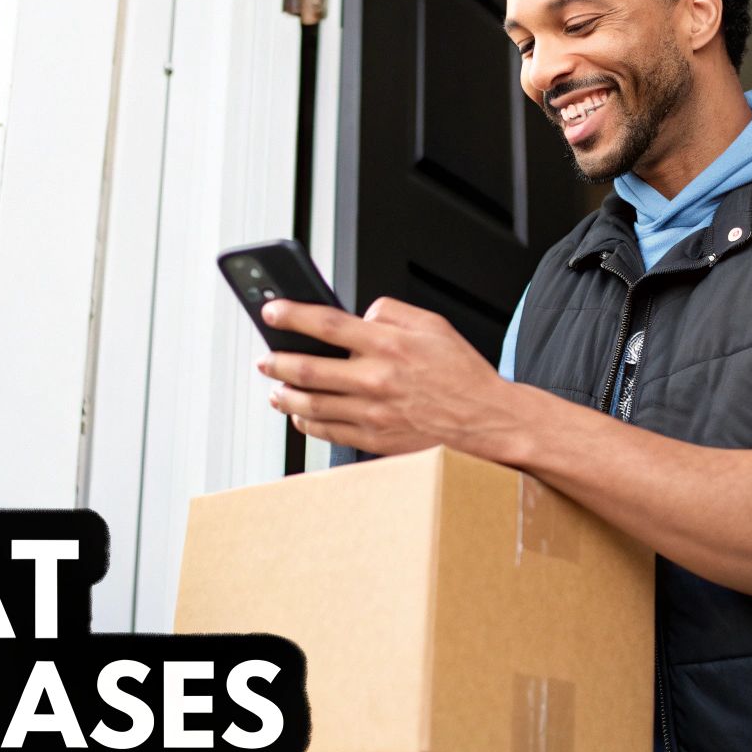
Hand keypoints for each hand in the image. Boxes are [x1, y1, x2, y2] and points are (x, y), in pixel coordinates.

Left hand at [255, 297, 522, 458]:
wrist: (487, 422)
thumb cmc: (463, 375)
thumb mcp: (434, 325)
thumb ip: (391, 312)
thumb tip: (359, 315)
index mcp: (388, 345)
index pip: (326, 324)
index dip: (291, 315)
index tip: (271, 312)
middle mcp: (375, 379)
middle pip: (307, 368)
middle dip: (276, 361)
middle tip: (265, 358)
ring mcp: (372, 413)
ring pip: (311, 404)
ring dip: (285, 395)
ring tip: (275, 389)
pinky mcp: (374, 439)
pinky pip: (327, 432)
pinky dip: (306, 424)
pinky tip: (300, 416)